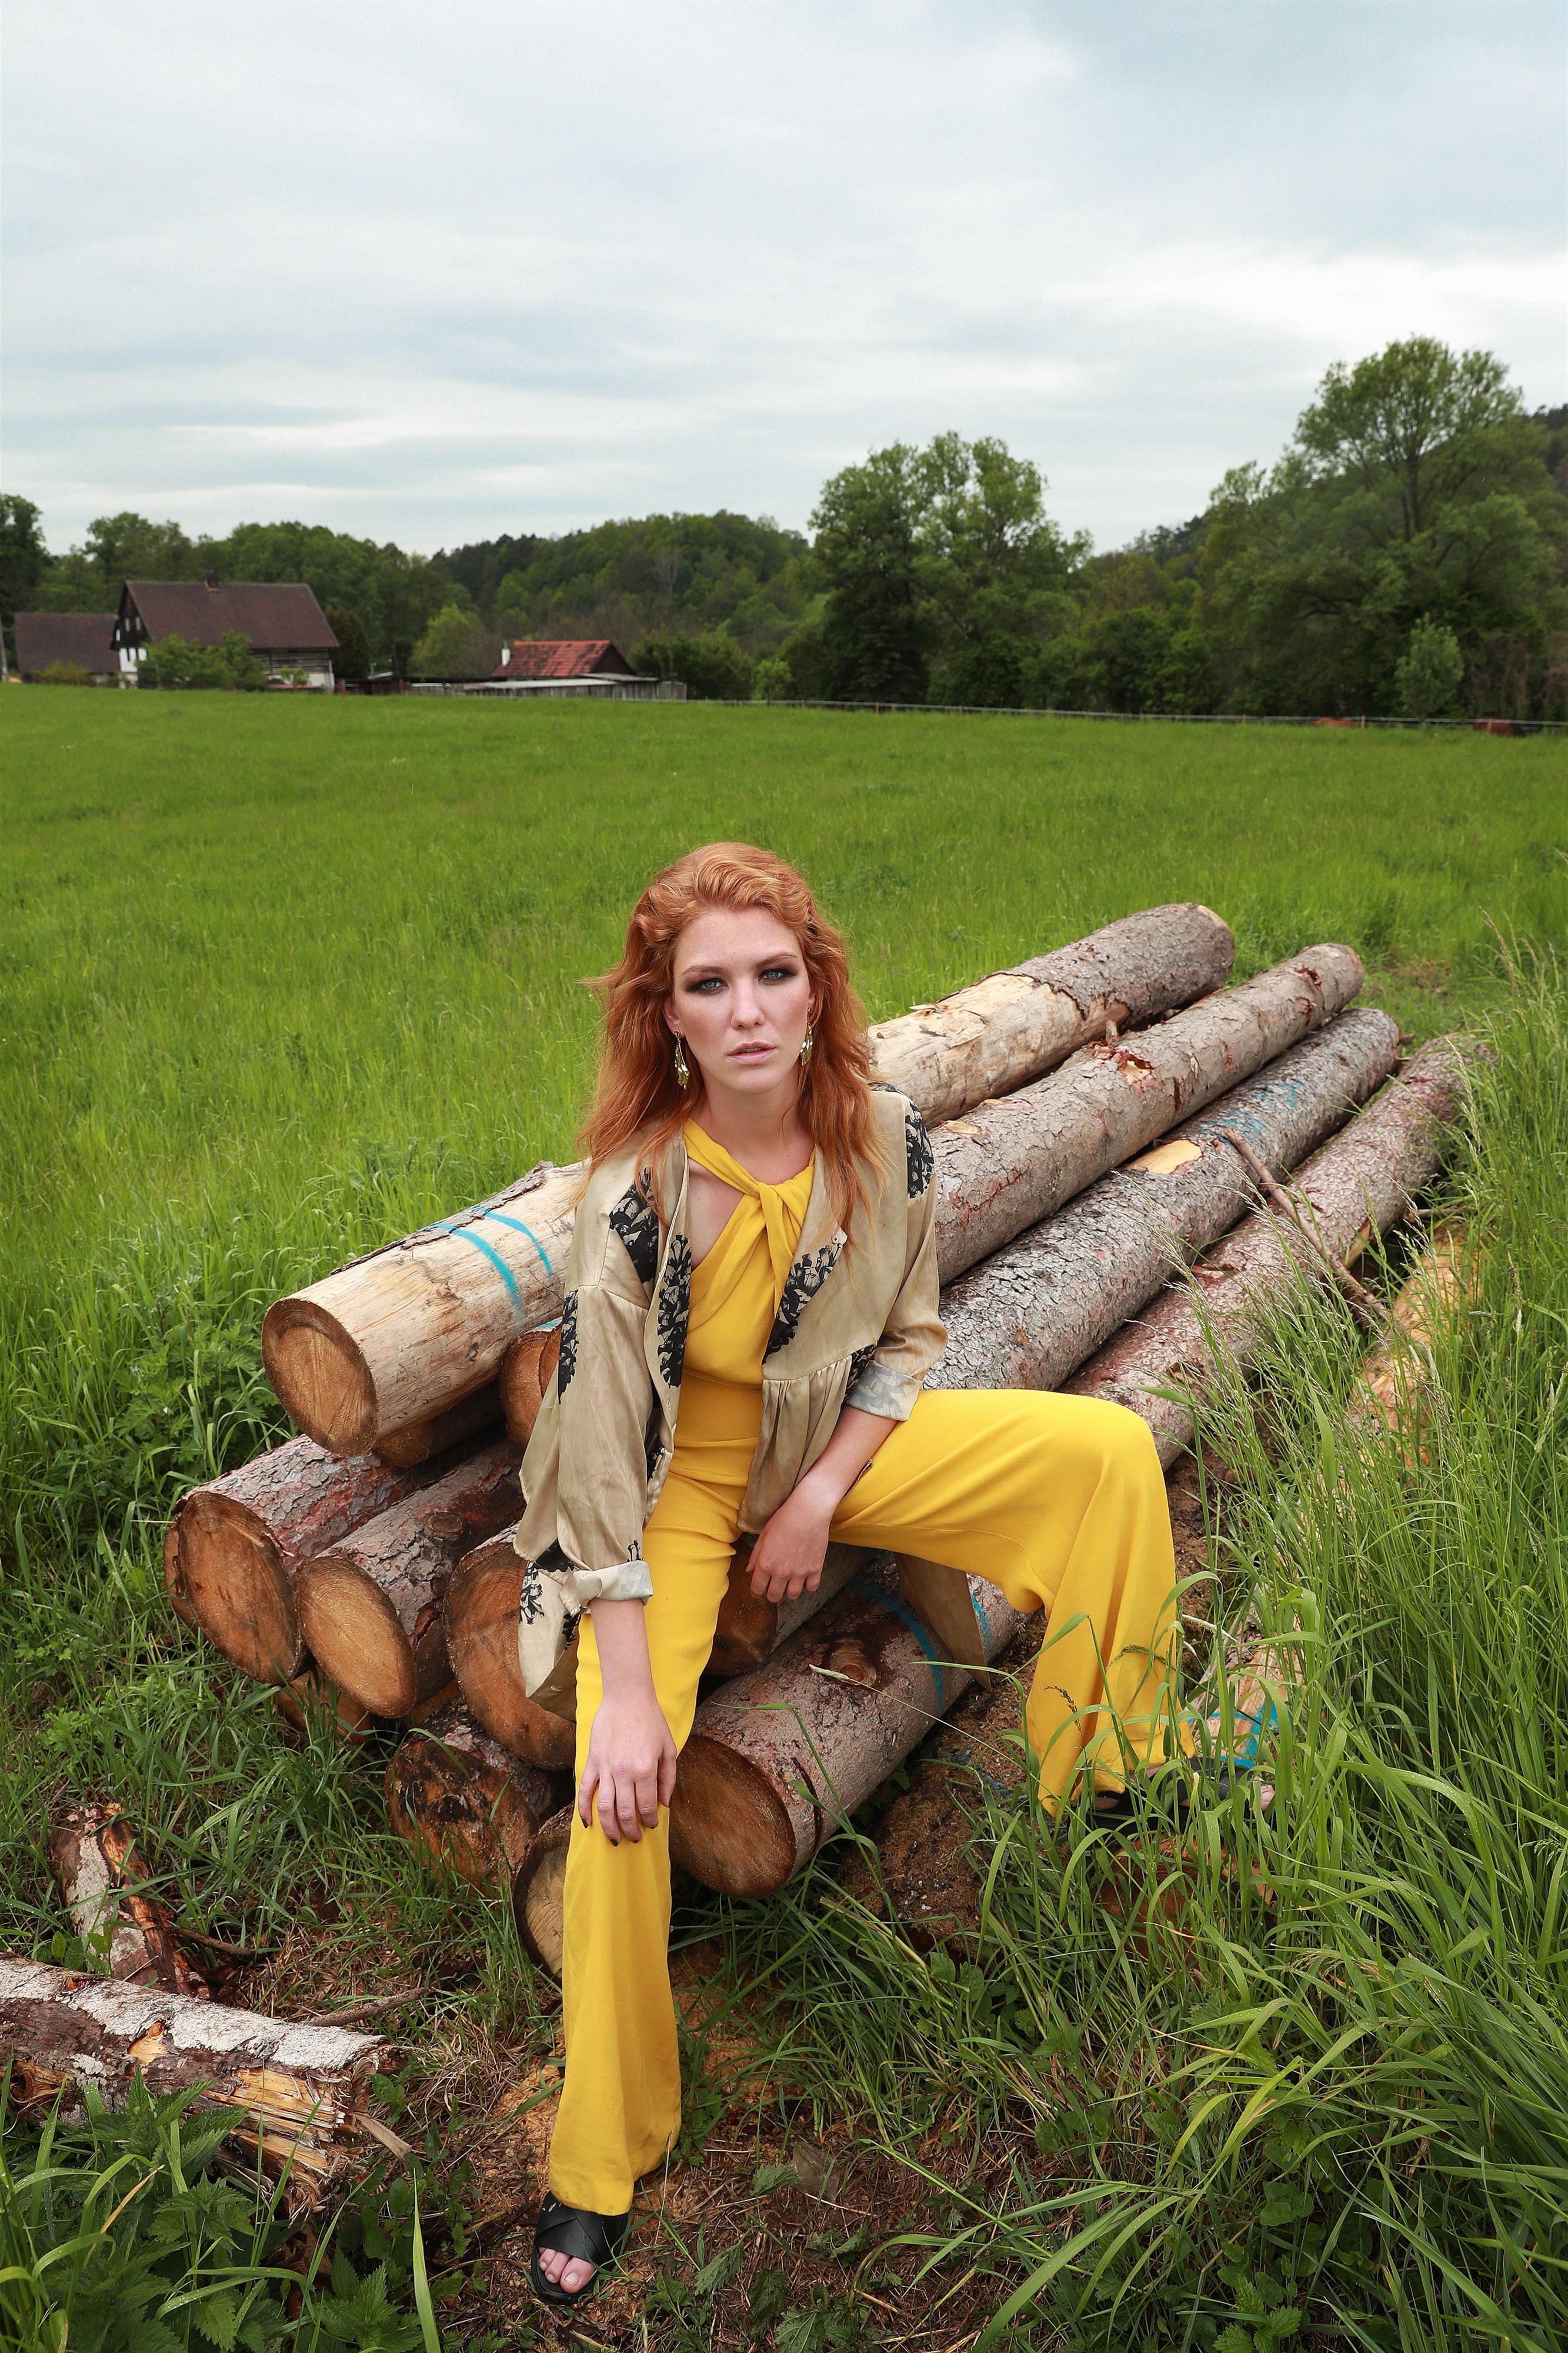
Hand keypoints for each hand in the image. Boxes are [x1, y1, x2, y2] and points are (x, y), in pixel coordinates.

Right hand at [578, 1686, 676, 1843]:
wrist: (627, 1697)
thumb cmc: (651, 1721)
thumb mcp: (668, 1749)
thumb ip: (668, 1778)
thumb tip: (664, 1803)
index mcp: (645, 1770)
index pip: (646, 1807)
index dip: (649, 1821)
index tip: (651, 1825)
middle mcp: (624, 1772)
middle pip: (625, 1813)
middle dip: (630, 1830)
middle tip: (634, 1837)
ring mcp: (605, 1768)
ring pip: (604, 1807)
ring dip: (609, 1827)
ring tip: (615, 1838)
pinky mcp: (592, 1761)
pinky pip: (584, 1790)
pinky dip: (584, 1809)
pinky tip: (588, 1823)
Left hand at [747, 1482, 832, 1603]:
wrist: (809, 1511)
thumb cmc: (784, 1519)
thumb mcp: (764, 1535)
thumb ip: (755, 1556)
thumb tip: (749, 1570)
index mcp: (766, 1563)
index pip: (757, 1589)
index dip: (756, 1591)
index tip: (758, 1589)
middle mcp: (782, 1572)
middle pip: (774, 1596)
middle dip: (771, 1593)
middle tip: (773, 1586)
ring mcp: (800, 1573)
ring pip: (792, 1596)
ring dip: (789, 1591)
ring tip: (789, 1582)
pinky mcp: (815, 1569)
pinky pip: (811, 1588)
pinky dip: (807, 1585)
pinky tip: (804, 1577)